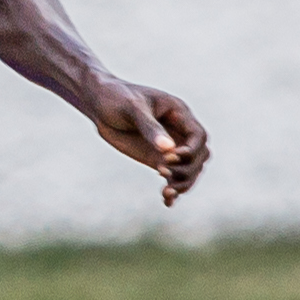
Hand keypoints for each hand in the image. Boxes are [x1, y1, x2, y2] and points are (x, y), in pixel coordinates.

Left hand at [86, 80, 209, 205]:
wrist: (100, 104)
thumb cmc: (116, 97)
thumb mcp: (132, 108)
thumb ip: (150, 127)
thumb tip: (168, 149)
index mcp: (179, 113)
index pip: (199, 136)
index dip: (191, 150)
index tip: (171, 158)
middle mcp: (179, 131)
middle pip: (199, 156)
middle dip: (187, 169)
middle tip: (162, 172)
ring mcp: (169, 147)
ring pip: (190, 170)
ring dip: (183, 183)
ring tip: (166, 192)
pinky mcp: (157, 159)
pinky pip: (173, 177)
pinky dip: (173, 190)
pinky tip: (167, 202)